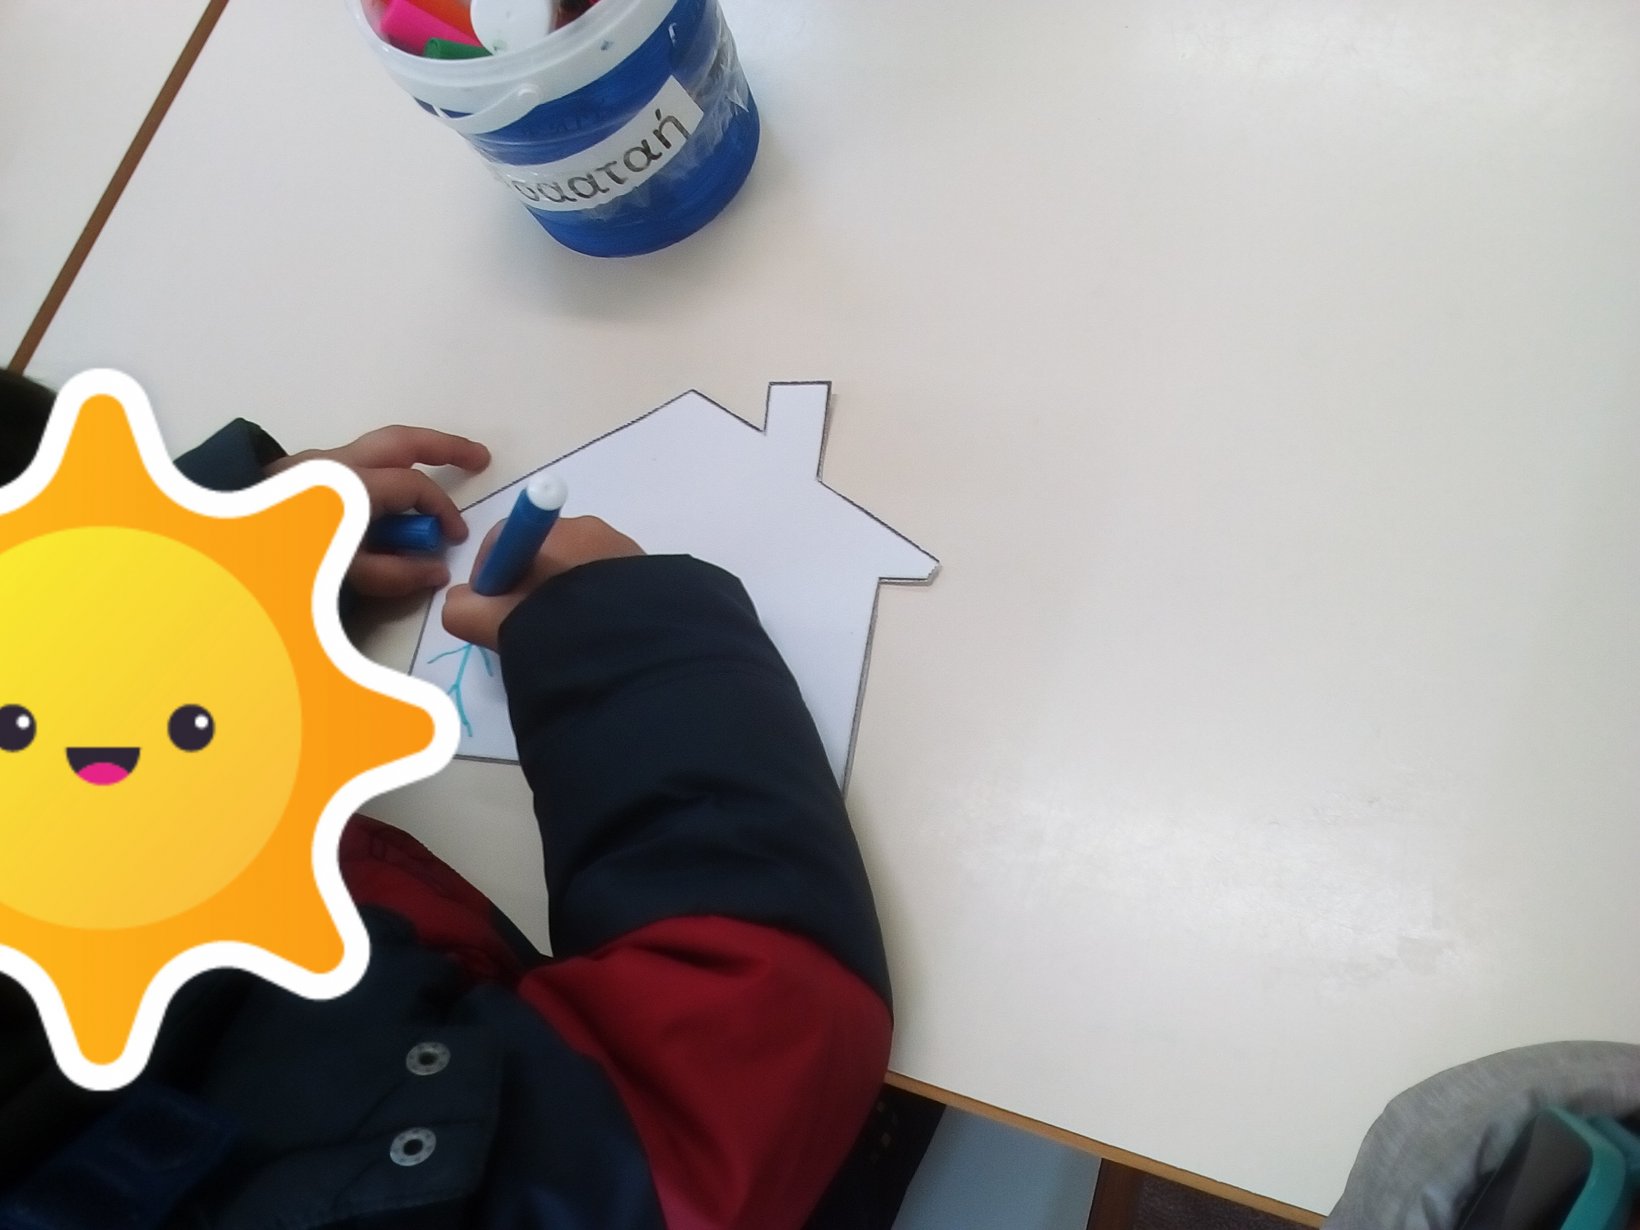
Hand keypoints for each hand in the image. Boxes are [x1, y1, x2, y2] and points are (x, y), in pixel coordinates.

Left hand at [267, 426, 490, 598]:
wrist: (225, 548)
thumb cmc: (287, 560)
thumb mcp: (344, 575)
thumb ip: (395, 574)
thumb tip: (438, 571)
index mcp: (355, 484)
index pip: (416, 488)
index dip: (443, 511)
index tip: (454, 538)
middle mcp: (338, 461)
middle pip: (404, 441)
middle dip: (446, 446)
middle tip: (479, 457)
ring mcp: (316, 461)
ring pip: (378, 446)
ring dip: (413, 455)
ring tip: (441, 466)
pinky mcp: (302, 470)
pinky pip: (356, 461)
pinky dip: (382, 470)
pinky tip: (385, 497)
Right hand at [442, 516, 642, 649]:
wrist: (635, 652)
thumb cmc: (559, 627)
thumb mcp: (497, 624)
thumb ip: (464, 610)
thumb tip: (461, 601)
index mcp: (550, 530)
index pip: (504, 541)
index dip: (490, 576)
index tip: (492, 611)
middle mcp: (586, 528)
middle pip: (539, 552)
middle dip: (526, 586)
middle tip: (525, 627)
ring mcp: (620, 548)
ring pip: (574, 568)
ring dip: (561, 595)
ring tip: (564, 634)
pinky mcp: (645, 572)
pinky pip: (604, 581)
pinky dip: (593, 601)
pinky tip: (593, 632)